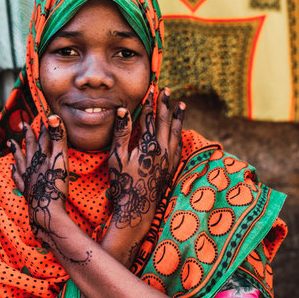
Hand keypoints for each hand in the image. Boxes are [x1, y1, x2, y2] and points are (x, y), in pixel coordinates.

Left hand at [10, 115, 68, 236]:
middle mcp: (33, 166)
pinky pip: (19, 179)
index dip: (44, 127)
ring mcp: (29, 178)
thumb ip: (58, 138)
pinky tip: (12, 169)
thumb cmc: (55, 185)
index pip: (43, 138)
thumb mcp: (60, 159)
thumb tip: (53, 116)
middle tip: (23, 124)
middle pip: (30, 147)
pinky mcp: (28, 191)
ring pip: (21, 161)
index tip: (43, 116)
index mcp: (42, 157)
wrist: (46, 211)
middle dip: (28, 135)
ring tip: (10, 142)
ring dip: (16, 151)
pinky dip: (15, 173)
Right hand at [108, 88, 184, 230]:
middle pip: (165, 121)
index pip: (149, 118)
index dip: (150, 102)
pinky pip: (179, 145)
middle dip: (165, 104)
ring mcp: (169, 159)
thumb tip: (123, 111)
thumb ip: (121, 133)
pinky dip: (180, 134)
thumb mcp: (117, 158)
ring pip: (176, 132)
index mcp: (148, 145)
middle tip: (167, 90)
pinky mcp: (172, 167)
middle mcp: (163, 150)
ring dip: (178, 117)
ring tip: (181, 105)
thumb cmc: (123, 183)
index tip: (152, 89)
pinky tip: (180, 131)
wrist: (138, 208)